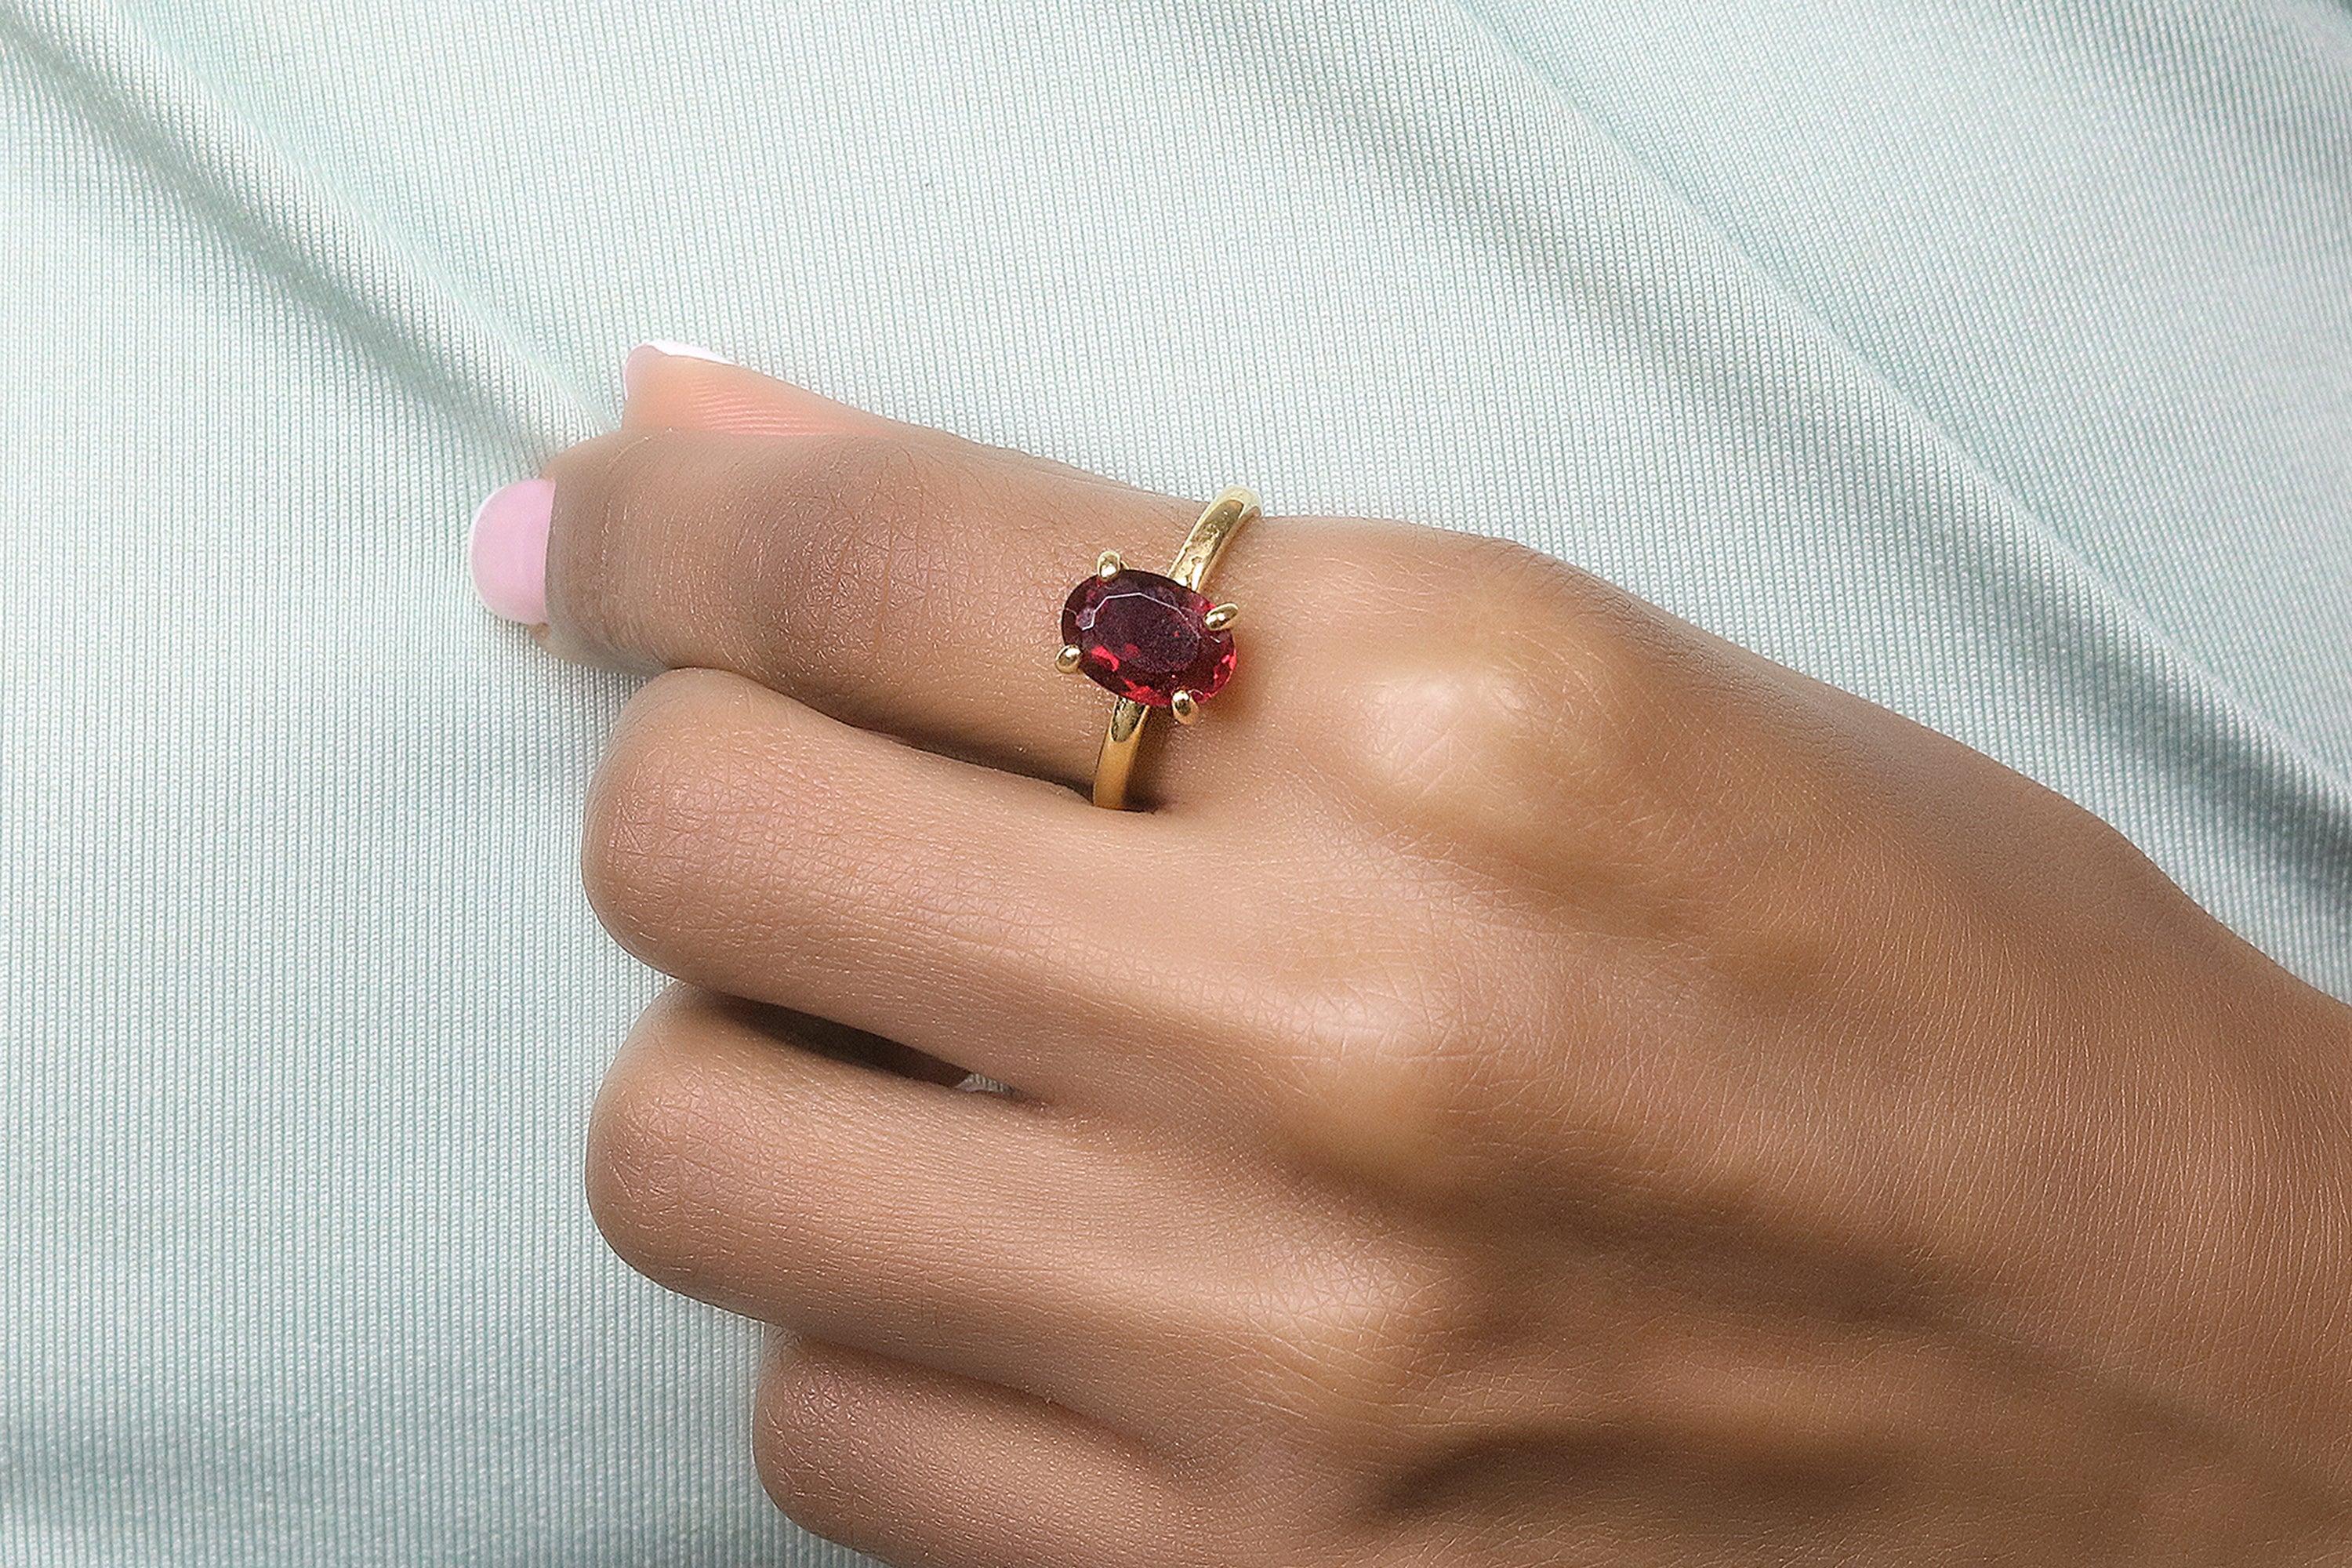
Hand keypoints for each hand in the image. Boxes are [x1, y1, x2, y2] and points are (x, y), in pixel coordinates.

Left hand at [513, 352, 2351, 1565]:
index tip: (601, 532)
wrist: (2196, 1373)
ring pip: (690, 1165)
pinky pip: (819, 1430)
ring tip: (978, 1089)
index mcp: (1454, 705)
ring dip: (781, 1092)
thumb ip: (1143, 573)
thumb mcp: (1586, 681)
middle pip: (697, 851)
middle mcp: (1343, 1020)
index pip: (856, 554)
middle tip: (837, 825)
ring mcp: (1280, 1350)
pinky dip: (889, 1338)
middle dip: (711, 804)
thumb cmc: (1921, 985)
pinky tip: (1064, 1293)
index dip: (667, 518)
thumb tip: (724, 453)